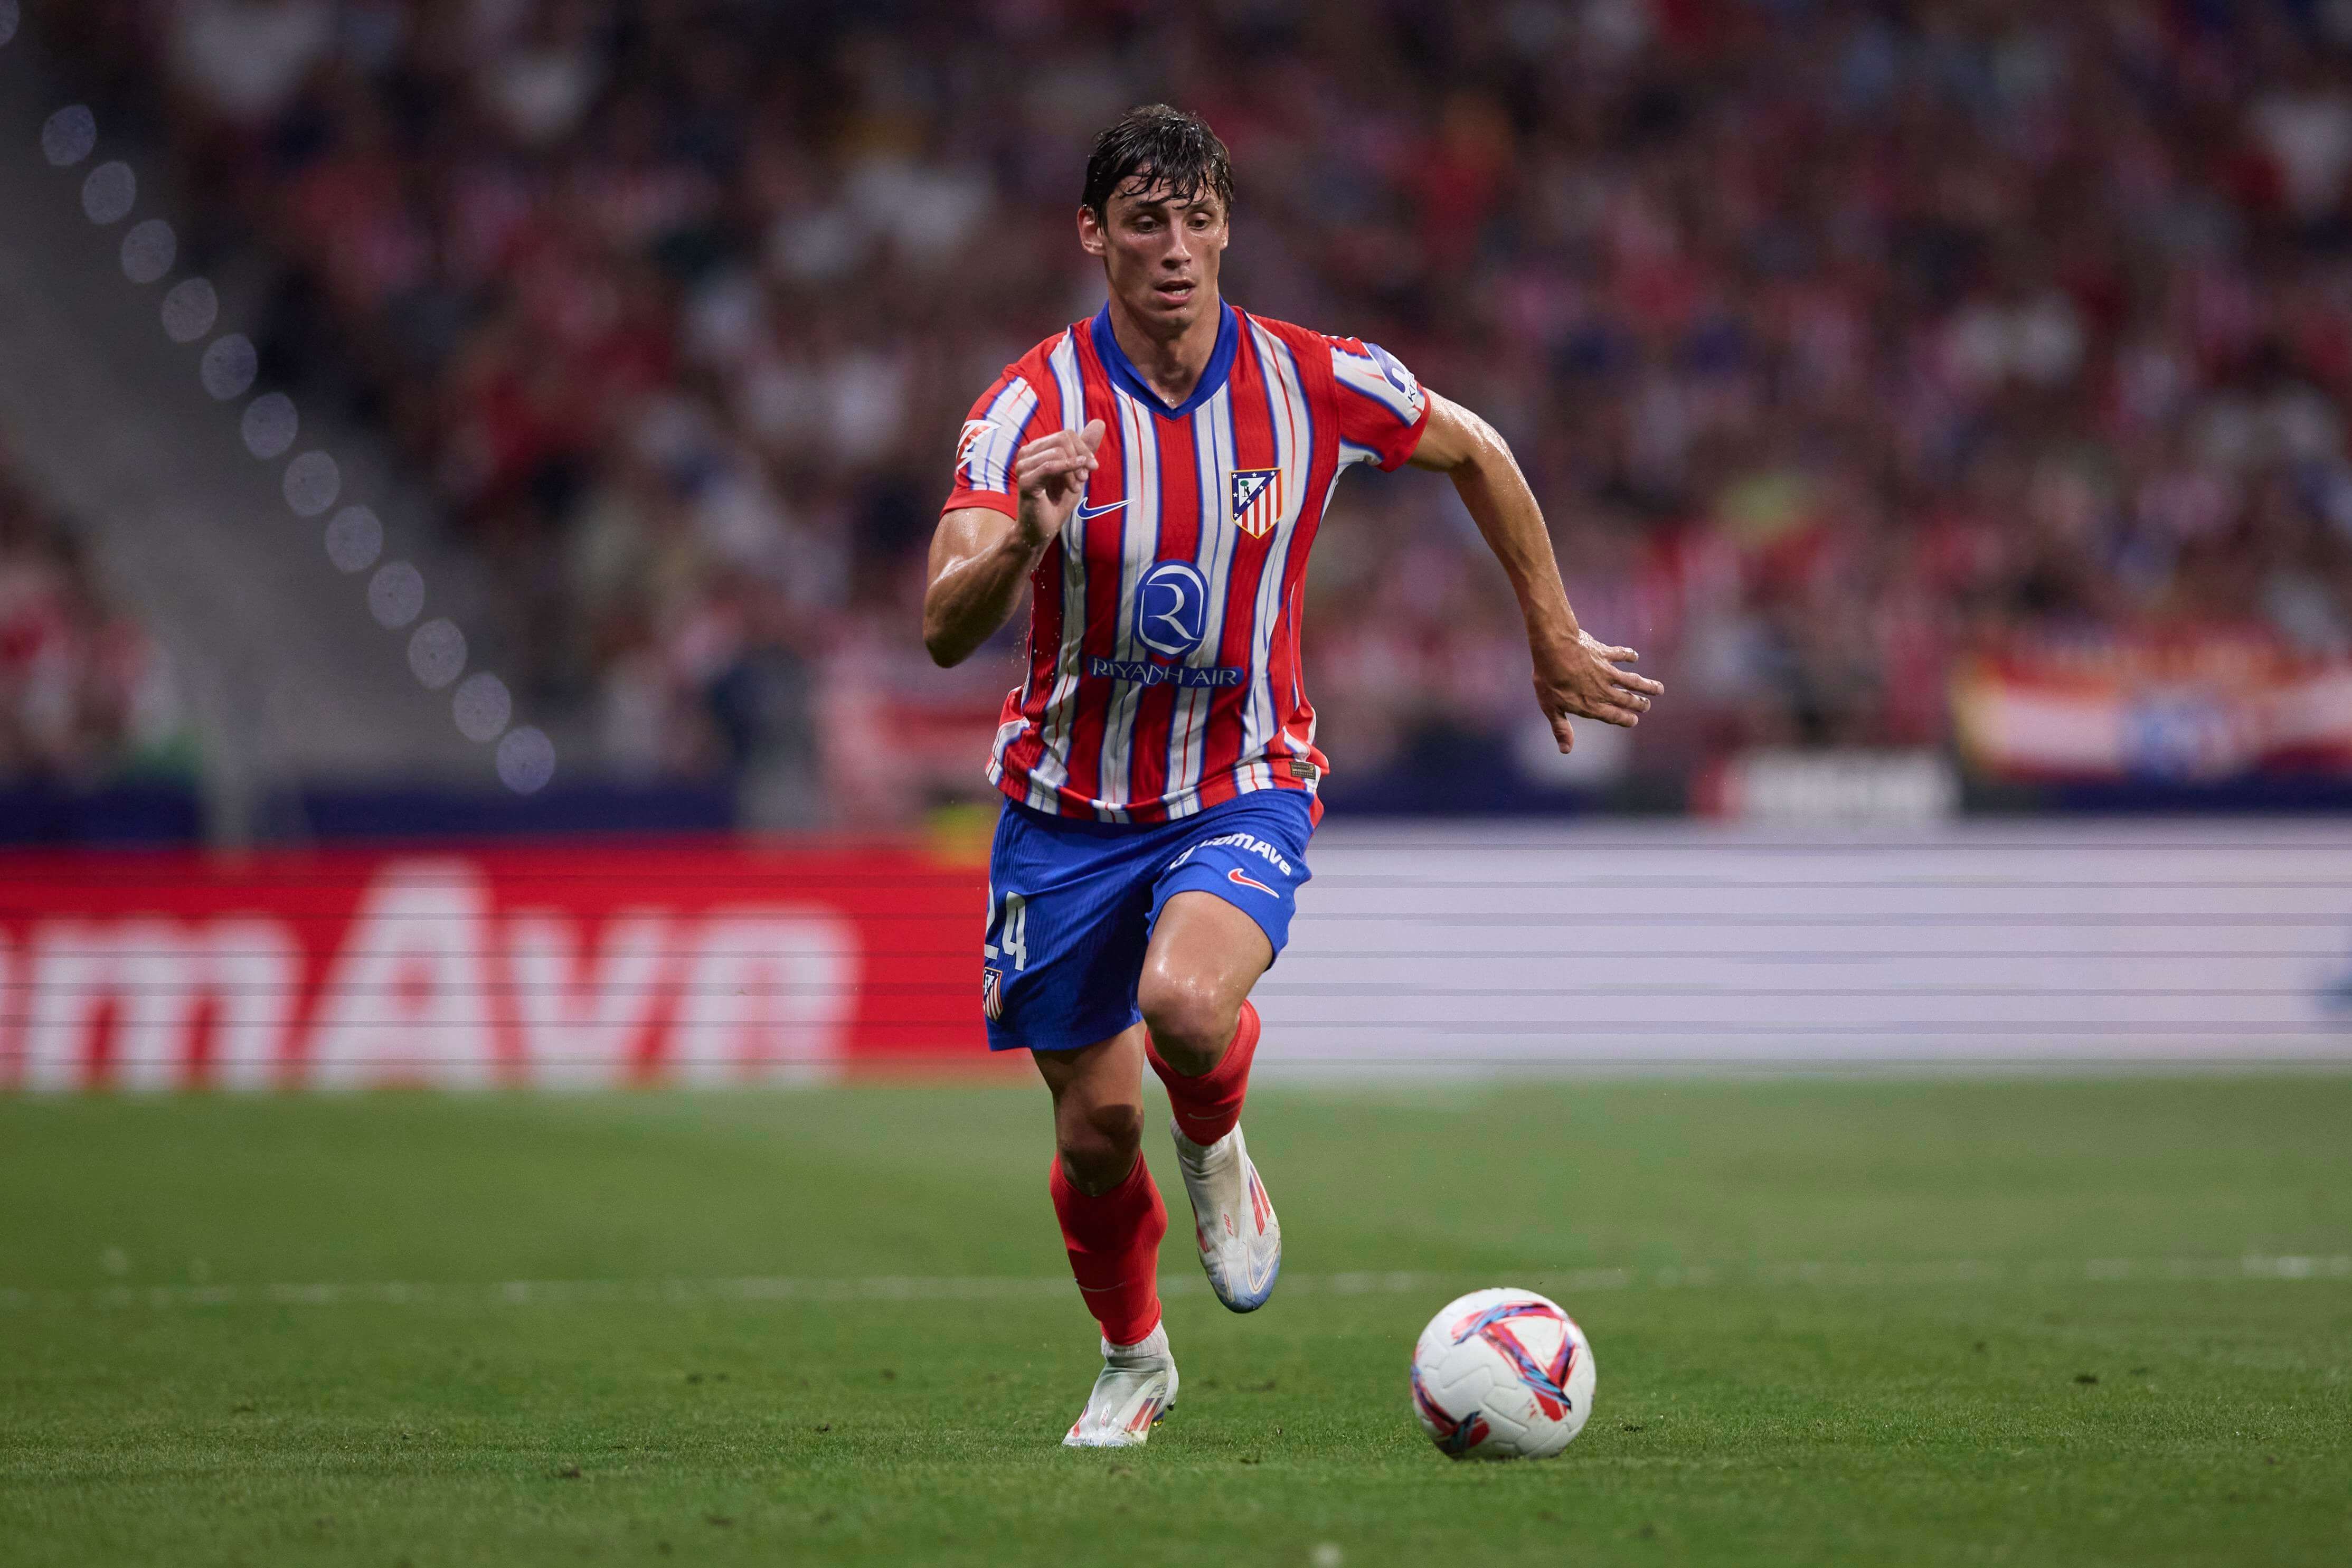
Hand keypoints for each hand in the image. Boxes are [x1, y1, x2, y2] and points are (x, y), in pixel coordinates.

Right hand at [1014, 419, 1105, 544]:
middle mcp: (1027, 453)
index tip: (1091, 469)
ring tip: (1075, 489)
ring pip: (1059, 451)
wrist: (1042, 529)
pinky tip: (1076, 482)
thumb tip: (1099, 422)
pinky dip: (1068, 470)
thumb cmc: (1057, 501)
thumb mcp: (1076, 470)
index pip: (1066, 434)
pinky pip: (1050, 467)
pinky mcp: (1026, 481)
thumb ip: (1085, 447)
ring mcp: (1023, 466)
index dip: (1083, 450)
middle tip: (1084, 479)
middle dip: (1080, 457)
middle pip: (1063, 438)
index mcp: (1037, 448)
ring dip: (1074, 471)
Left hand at [1533, 630, 1662, 751]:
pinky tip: (1635, 657)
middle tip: (1647, 706)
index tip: (1635, 720)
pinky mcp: (1604, 653)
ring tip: (1658, 689)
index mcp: (1591, 705)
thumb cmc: (1549, 678)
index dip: (1625, 719)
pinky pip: (1621, 654)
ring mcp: (1606, 671)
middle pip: (1626, 699)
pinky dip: (1629, 655)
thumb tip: (1566, 750)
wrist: (1554, 648)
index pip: (1613, 716)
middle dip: (1639, 704)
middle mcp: (1603, 689)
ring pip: (1632, 680)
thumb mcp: (1551, 707)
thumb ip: (1561, 728)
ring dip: (1646, 685)